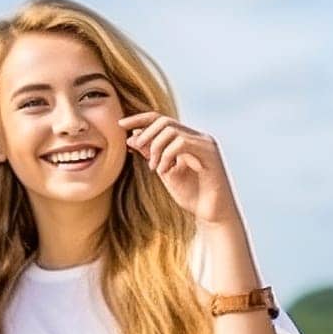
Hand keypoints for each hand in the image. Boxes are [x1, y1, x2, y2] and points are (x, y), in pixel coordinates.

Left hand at [119, 111, 240, 226]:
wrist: (212, 214)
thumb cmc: (192, 195)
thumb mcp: (164, 171)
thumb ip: (150, 154)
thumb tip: (131, 136)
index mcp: (186, 139)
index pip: (161, 120)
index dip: (139, 119)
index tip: (120, 124)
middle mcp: (197, 137)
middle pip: (164, 121)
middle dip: (145, 132)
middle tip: (135, 148)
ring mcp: (205, 143)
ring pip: (171, 130)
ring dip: (155, 148)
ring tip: (153, 168)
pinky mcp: (209, 152)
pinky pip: (181, 143)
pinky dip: (167, 156)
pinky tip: (163, 171)